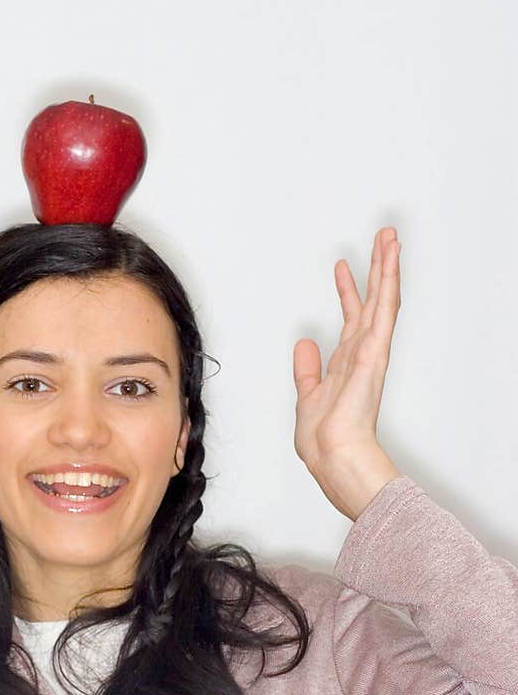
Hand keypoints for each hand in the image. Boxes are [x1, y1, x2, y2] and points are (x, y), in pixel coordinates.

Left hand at [293, 226, 402, 518]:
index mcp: (347, 363)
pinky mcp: (374, 352)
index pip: (351, 319)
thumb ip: (307, 369)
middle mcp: (362, 353)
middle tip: (381, 239)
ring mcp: (371, 351)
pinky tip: (390, 259)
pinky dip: (388, 282)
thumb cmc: (324, 439)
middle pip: (372, 301)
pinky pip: (384, 310)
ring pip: (383, 298)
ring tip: (389, 237)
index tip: (342, 269)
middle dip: (376, 269)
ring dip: (386, 266)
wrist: (333, 457)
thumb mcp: (307, 396)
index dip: (347, 292)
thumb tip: (305, 345)